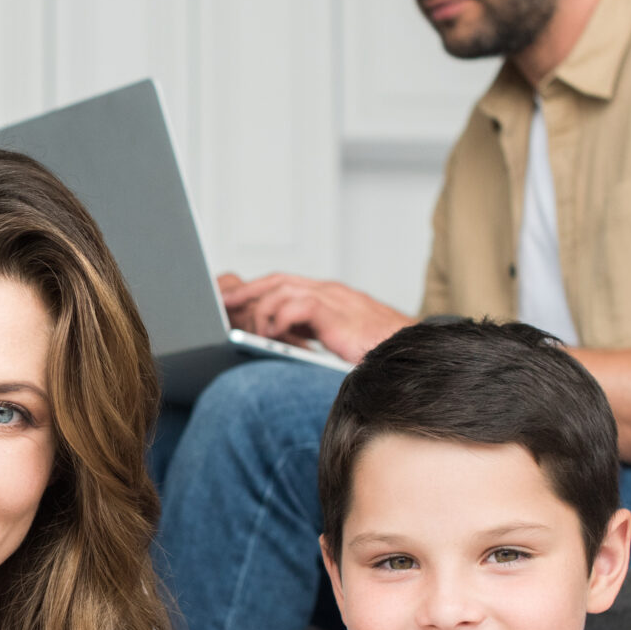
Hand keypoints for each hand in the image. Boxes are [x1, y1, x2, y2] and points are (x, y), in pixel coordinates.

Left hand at [217, 273, 411, 362]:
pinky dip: (280, 317)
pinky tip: (272, 334)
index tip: (232, 300)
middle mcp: (328, 291)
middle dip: (247, 290)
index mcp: (327, 296)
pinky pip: (299, 305)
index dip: (256, 289)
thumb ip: (313, 332)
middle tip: (222, 303)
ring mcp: (333, 299)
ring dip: (261, 309)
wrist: (408, 350)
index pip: (283, 283)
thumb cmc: (378, 348)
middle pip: (277, 280)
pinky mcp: (337, 313)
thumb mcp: (336, 338)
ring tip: (249, 329)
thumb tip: (285, 342)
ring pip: (283, 290)